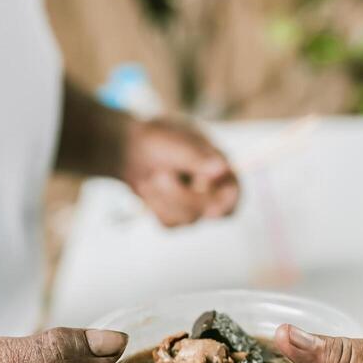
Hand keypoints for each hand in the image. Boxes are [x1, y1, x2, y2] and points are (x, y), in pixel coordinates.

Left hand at [121, 117, 239, 225]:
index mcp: (221, 167)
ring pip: (187, 219)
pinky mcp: (179, 215)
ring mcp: (197, 205)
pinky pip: (170, 223)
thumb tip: (221, 169)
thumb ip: (196, 158)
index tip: (206, 206)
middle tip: (157, 176)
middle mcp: (214, 189)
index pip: (232, 194)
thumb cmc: (157, 140)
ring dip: (162, 198)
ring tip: (151, 177)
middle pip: (209, 211)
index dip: (223, 203)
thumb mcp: (173, 144)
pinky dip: (155, 206)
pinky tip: (149, 189)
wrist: (130, 148)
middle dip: (180, 196)